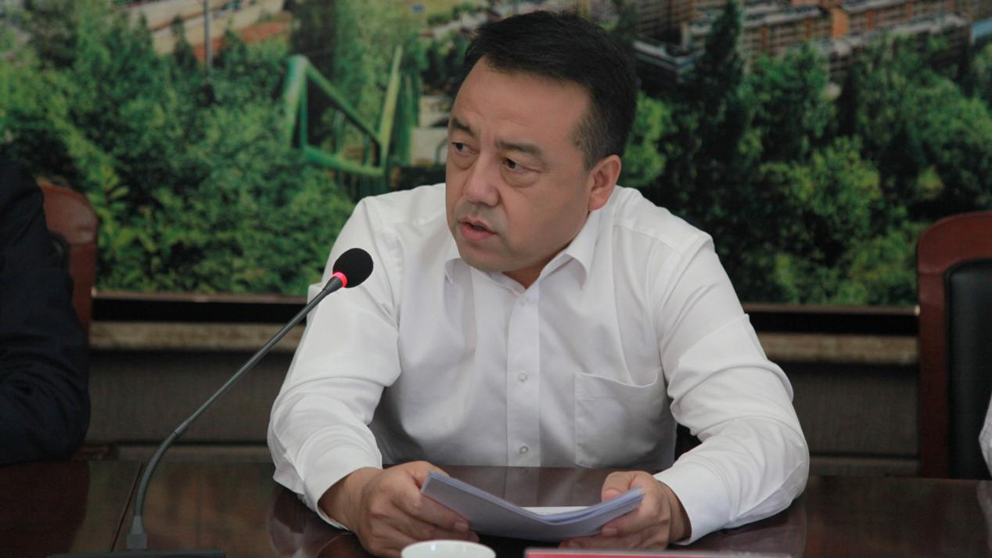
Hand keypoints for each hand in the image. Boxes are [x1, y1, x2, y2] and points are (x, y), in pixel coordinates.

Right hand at [319, 461, 478, 557]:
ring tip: (460, 542)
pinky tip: (439, 548)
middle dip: (449, 534)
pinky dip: (425, 552)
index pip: (421, 506)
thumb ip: (435, 477)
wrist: (360, 498)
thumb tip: (456, 496)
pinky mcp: (377, 547)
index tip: (464, 523)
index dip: (444, 517)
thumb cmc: (392, 483)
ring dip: (441, 545)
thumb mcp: (412, 469)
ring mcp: (377, 532)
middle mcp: (380, 511)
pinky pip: (406, 552)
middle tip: (469, 535)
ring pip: (416, 544)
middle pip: (421, 529)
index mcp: (390, 488)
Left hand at [560, 470, 690, 549]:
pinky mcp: (650, 552)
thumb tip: (610, 497)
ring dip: (599, 550)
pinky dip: (607, 554)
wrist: (664, 507)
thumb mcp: (630, 477)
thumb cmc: (642, 490)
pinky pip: (628, 555)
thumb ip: (617, 484)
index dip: (624, 525)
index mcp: (655, 502)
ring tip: (574, 546)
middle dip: (600, 543)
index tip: (604, 529)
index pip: (644, 517)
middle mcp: (658, 526)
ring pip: (627, 551)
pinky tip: (589, 550)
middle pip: (630, 539)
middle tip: (574, 542)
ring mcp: (655, 542)